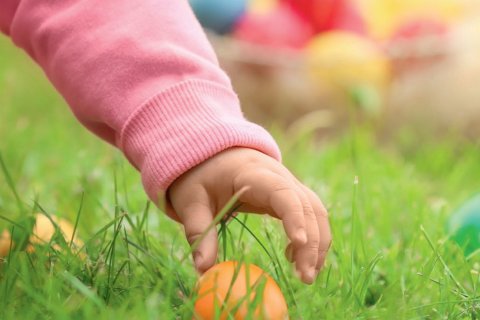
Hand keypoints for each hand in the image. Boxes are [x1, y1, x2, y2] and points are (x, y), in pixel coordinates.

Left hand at [166, 147, 331, 283]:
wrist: (215, 156)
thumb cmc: (201, 177)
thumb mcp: (191, 201)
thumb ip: (198, 231)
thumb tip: (203, 269)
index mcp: (253, 174)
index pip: (282, 193)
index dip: (294, 217)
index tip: (298, 244)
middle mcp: (279, 176)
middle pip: (307, 206)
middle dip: (311, 241)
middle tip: (305, 277)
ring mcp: (289, 184)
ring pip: (316, 211)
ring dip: (318, 242)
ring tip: (307, 275)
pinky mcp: (291, 195)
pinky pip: (311, 214)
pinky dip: (312, 237)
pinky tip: (296, 259)